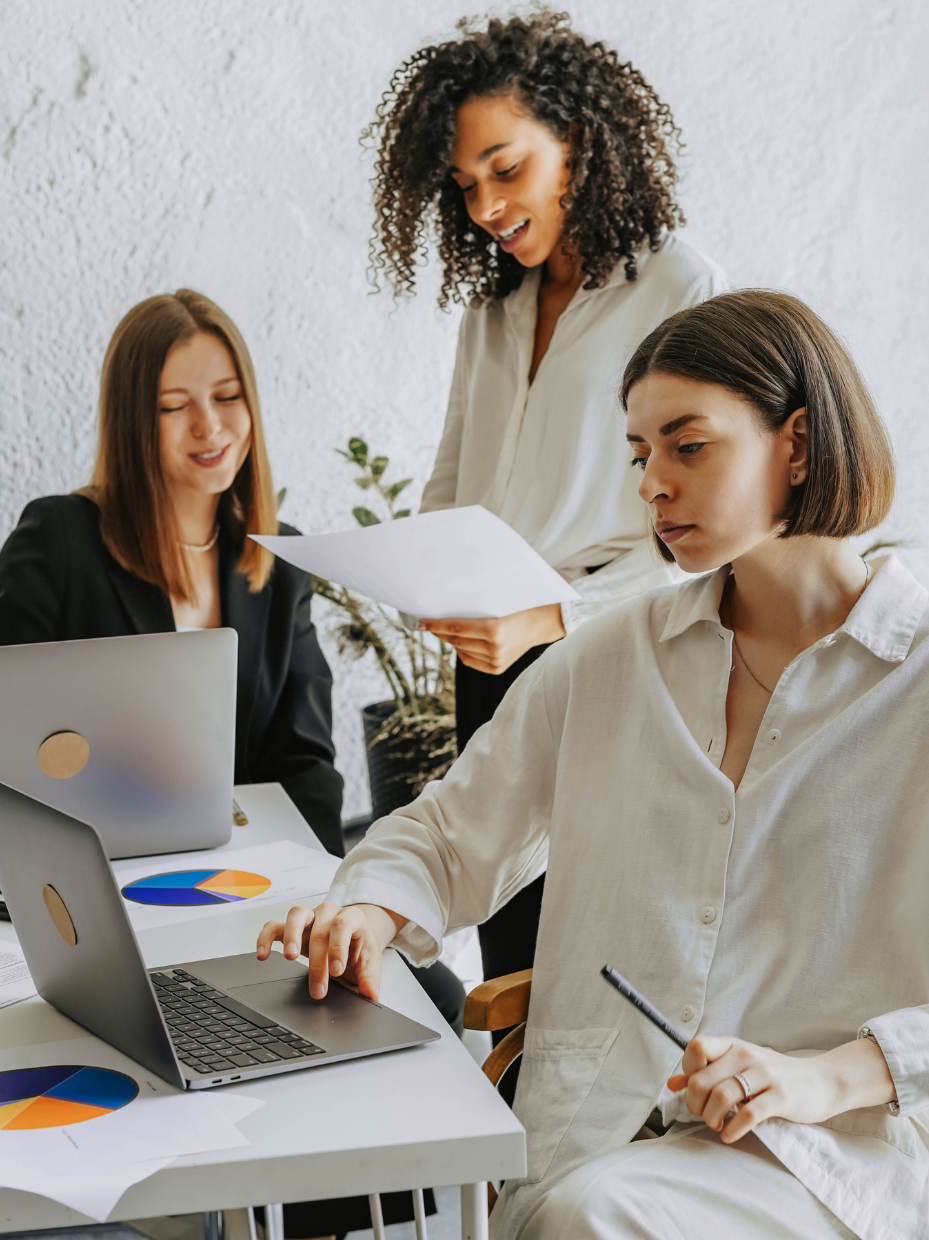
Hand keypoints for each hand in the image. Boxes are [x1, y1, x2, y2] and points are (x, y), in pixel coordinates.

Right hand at [256, 901, 406, 1000]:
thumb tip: (371, 995)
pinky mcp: (292, 927)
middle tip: (318, 988)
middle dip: (318, 961)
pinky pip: (274, 926)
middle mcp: (329, 913)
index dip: (338, 947)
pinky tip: (263, 955)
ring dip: (291, 935)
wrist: (352, 938)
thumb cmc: (359, 949)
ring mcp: (310, 917)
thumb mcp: (369, 963)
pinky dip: (266, 938)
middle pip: (320, 929)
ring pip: (296, 914)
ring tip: (290, 958)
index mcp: (352, 918)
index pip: (343, 925)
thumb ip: (370, 979)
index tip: (336, 971)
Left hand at [419, 603, 565, 673]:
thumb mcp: (497, 605)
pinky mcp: (496, 669)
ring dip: (451, 642)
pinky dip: (463, 651)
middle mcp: (494, 647)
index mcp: (494, 628)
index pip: (455, 628)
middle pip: (455, 640)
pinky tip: (462, 643)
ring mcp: (496, 660)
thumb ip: (473, 611)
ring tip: (446, 632)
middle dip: (440, 632)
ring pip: (460, 651)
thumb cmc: (518, 608)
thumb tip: (444, 615)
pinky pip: (469, 661)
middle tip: (428, 624)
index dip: (435, 625)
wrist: (540, 624)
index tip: (421, 622)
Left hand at [667, 1033, 895, 1143]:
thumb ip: (707, 1072)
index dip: (687, 1070)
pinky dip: (733, 1129)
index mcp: (733, 1046)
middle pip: (702, 1078)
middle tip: (703, 1114)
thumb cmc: (775, 1074)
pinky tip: (729, 1135)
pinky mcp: (780, 1097)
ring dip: (711, 1118)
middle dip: (695, 1103)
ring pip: (721, 1096)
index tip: (695, 1088)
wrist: (821, 1081)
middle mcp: (746, 1055)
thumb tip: (673, 1083)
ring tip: (716, 1125)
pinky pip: (748, 1114)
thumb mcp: (740, 1066)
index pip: (695, 1048)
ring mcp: (764, 1075)